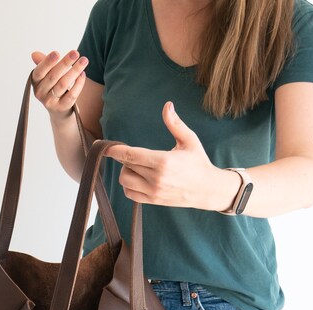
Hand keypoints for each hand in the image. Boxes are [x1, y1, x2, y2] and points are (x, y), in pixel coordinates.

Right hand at [31, 50, 88, 120]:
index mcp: (35, 82)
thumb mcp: (46, 75)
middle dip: (65, 63)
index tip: (57, 53)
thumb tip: (34, 54)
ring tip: (83, 61)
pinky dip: (78, 84)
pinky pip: (72, 94)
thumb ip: (43, 63)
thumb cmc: (52, 86)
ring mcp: (51, 102)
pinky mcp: (62, 107)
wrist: (58, 110)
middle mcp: (41, 93)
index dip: (47, 62)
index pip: (39, 71)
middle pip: (53, 76)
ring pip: (64, 84)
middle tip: (75, 53)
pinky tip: (82, 74)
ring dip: (75, 71)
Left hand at [104, 102, 223, 210]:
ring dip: (126, 172)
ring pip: (125, 181)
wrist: (207, 189)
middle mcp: (156, 178)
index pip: (131, 155)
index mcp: (163, 161)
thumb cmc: (198, 162)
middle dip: (125, 158)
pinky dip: (128, 186)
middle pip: (126, 167)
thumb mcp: (189, 140)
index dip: (115, 150)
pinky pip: (130, 194)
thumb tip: (167, 105)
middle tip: (133, 154)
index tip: (105, 146)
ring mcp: (154, 191)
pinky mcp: (153, 200)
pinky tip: (137, 178)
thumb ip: (175, 124)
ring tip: (137, 167)